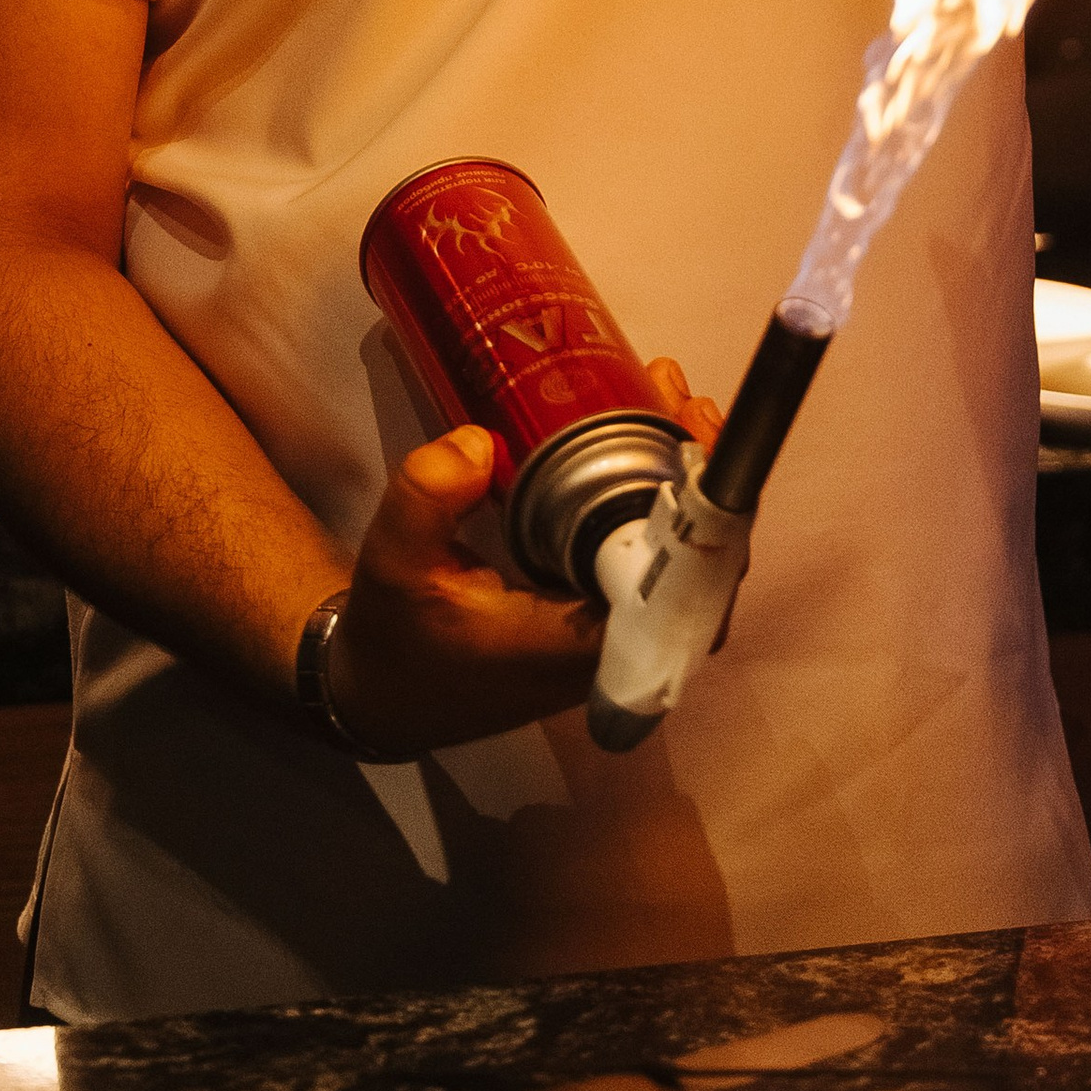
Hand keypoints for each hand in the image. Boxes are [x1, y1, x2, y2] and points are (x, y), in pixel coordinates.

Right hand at [327, 354, 722, 758]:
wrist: (386, 690)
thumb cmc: (395, 637)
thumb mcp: (394, 563)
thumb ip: (427, 500)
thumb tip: (482, 442)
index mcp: (575, 648)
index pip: (676, 599)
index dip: (700, 523)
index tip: (692, 445)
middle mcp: (610, 651)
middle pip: (698, 573)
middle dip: (703, 484)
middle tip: (684, 400)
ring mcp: (611, 639)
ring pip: (682, 566)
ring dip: (686, 486)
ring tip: (669, 401)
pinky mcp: (601, 622)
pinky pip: (653, 561)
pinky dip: (661, 502)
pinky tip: (647, 440)